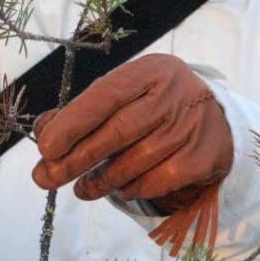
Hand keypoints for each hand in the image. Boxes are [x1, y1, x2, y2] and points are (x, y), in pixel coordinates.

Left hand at [31, 53, 232, 205]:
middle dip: (78, 158)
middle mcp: (175, 94)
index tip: (46, 148)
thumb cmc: (153, 106)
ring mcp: (193, 126)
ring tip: (81, 190)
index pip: (106, 95)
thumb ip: (82, 111)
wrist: (214, 121)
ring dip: (102, 180)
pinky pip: (158, 180)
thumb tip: (45, 135)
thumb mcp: (123, 95)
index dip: (73, 123)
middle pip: (120, 130)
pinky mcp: (204, 157)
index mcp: (150, 71)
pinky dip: (133, 189)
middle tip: (47, 178)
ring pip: (137, 160)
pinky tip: (121, 189)